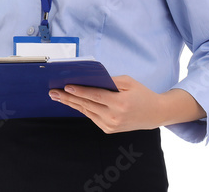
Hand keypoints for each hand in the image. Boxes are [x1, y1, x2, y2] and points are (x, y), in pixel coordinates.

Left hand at [49, 75, 168, 132]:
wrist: (155, 114)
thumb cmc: (142, 94)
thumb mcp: (128, 82)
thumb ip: (109, 81)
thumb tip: (89, 79)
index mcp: (121, 103)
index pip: (95, 96)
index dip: (79, 91)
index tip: (66, 86)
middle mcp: (115, 116)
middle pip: (87, 104)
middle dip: (68, 97)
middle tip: (53, 92)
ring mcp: (111, 125)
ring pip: (86, 112)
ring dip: (71, 104)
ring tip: (57, 96)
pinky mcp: (109, 130)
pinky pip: (91, 116)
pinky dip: (81, 109)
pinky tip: (71, 102)